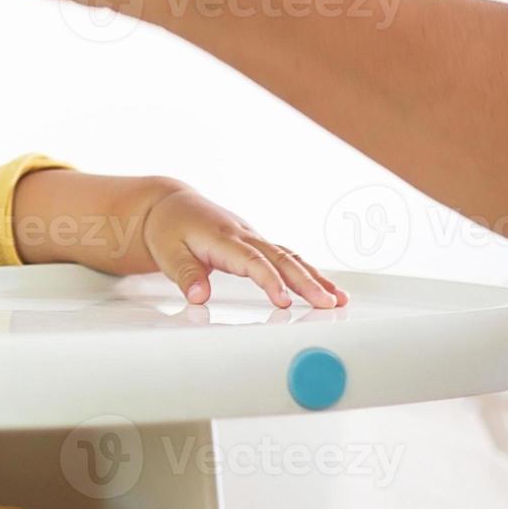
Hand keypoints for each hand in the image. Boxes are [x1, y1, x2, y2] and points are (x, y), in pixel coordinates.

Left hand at [140, 187, 347, 308]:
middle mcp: (244, 235)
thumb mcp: (168, 253)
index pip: (251, 261)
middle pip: (280, 258)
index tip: (284, 301)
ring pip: (289, 256)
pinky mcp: (257, 243)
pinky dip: (307, 271)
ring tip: (338, 299)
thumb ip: (186, 275)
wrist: (171, 205)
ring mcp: (253, 238)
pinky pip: (286, 256)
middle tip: (327, 303)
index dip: (269, 281)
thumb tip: (199, 297)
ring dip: (314, 277)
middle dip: (306, 282)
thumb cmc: (169, 228)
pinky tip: (324, 287)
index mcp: (222, 238)